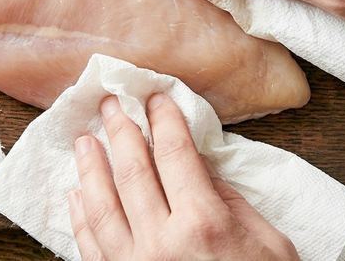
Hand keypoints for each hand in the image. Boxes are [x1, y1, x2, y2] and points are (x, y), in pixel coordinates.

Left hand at [69, 94, 297, 260]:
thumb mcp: (268, 244)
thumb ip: (230, 200)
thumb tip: (197, 163)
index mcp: (204, 225)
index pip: (175, 155)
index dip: (163, 120)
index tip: (155, 97)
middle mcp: (162, 243)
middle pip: (132, 172)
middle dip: (120, 131)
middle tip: (110, 103)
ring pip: (101, 206)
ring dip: (90, 168)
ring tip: (84, 140)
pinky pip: (90, 248)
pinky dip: (80, 218)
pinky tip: (76, 195)